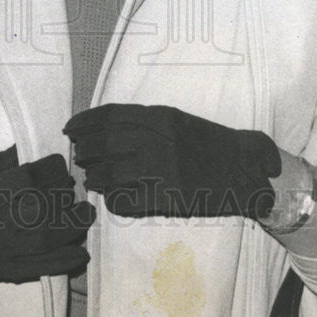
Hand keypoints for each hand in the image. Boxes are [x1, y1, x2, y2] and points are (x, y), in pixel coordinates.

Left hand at [63, 104, 280, 218]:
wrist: (245, 170)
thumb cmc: (211, 143)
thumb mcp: (179, 120)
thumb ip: (145, 121)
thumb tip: (105, 124)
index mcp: (161, 116)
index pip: (110, 116)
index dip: (84, 122)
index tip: (70, 128)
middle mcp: (159, 140)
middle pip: (104, 143)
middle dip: (84, 149)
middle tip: (79, 155)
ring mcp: (163, 169)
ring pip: (110, 173)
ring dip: (94, 176)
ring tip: (92, 177)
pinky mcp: (168, 198)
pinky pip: (126, 200)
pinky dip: (112, 199)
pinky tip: (112, 197)